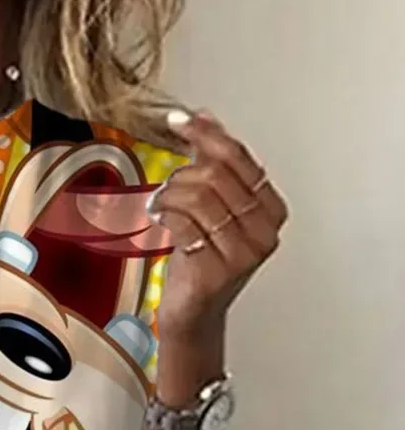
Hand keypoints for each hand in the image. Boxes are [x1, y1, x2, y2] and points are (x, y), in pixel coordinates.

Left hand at [148, 110, 288, 341]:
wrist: (193, 311)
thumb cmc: (202, 261)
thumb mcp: (212, 208)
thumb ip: (212, 163)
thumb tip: (205, 118)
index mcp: (270, 208)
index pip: (238, 158)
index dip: (206, 135)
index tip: (179, 121)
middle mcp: (264, 230)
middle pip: (216, 175)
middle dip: (182, 175)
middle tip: (167, 188)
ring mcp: (242, 253)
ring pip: (198, 197)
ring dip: (170, 196)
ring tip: (161, 206)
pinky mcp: (216, 270)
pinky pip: (184, 224)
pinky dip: (164, 215)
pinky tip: (158, 218)